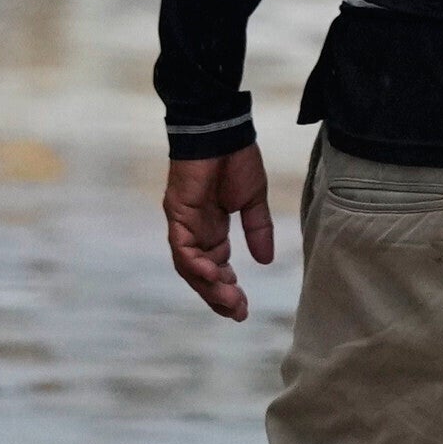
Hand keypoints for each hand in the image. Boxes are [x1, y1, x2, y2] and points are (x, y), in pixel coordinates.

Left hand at [166, 146, 273, 319]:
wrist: (221, 130)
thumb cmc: (236, 159)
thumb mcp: (253, 201)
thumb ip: (258, 230)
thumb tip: (265, 260)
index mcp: (212, 229)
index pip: (216, 267)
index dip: (228, 289)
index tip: (244, 307)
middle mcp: (195, 231)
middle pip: (201, 274)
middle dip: (218, 296)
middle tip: (238, 313)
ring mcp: (183, 224)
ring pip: (189, 267)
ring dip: (208, 286)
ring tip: (229, 301)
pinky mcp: (177, 214)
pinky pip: (182, 248)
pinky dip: (195, 265)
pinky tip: (212, 276)